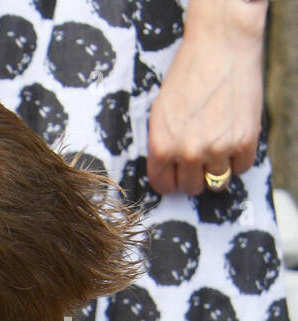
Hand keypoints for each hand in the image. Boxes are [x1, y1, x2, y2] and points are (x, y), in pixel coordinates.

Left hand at [146, 0, 267, 195]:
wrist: (220, 49)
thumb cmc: (186, 77)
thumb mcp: (160, 114)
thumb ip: (163, 145)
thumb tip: (167, 169)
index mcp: (162, 148)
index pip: (164, 186)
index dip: (171, 180)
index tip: (177, 174)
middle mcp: (189, 153)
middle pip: (191, 187)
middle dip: (193, 175)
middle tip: (199, 157)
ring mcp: (218, 149)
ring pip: (217, 181)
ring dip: (217, 167)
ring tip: (216, 145)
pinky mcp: (245, 140)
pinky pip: (241, 167)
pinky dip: (238, 158)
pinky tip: (233, 139)